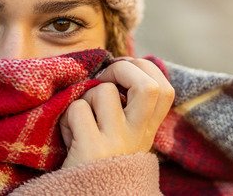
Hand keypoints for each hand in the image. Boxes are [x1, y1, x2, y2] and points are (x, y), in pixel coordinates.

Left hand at [58, 58, 174, 167]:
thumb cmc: (97, 163)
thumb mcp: (122, 138)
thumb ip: (127, 110)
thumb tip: (120, 68)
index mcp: (147, 131)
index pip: (166, 89)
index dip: (145, 69)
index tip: (123, 72)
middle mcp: (138, 136)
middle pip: (149, 86)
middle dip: (122, 69)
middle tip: (103, 80)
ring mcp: (117, 142)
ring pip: (103, 91)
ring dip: (84, 96)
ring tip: (81, 118)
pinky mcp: (93, 149)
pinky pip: (77, 109)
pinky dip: (66, 116)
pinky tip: (69, 136)